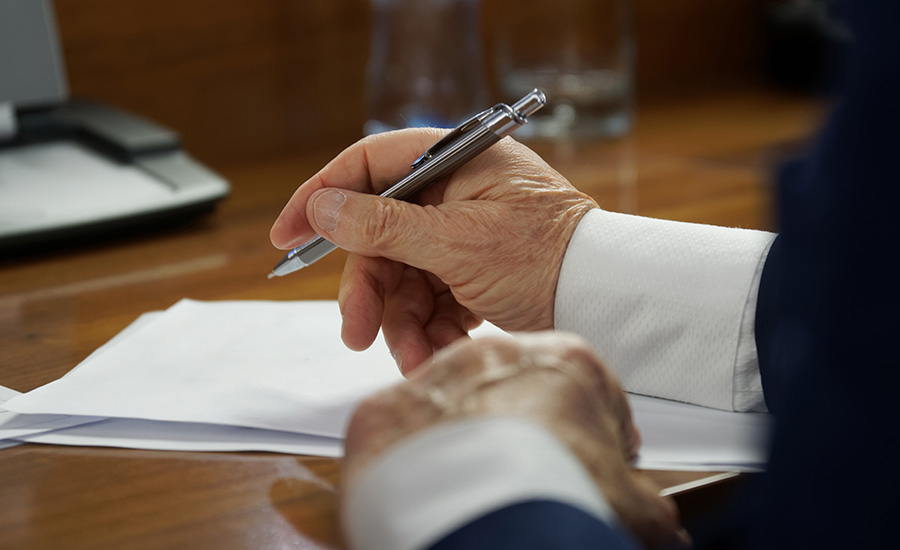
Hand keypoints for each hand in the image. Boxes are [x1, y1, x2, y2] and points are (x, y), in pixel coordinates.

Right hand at [270, 129, 597, 372]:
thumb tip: (322, 207)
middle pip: (381, 232)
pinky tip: (435, 352)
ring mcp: (464, 232)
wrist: (608, 302)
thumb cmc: (547, 257)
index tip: (288, 236)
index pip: (370, 164)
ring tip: (409, 357)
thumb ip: (383, 225)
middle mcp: (456, 190)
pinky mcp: (473, 269)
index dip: (322, 197)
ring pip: (404, 273)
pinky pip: (432, 295)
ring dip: (400, 319)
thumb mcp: (456, 241)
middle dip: (369, 287)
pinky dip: (428, 326)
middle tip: (355, 330)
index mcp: (456, 160)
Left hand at [342, 332, 688, 549]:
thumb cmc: (562, 500)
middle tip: (522, 479)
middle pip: (509, 389)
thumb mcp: (632, 503)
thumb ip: (644, 501)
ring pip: (450, 405)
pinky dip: (409, 463)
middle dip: (517, 428)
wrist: (488, 523)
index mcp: (567, 362)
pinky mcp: (382, 412)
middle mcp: (495, 355)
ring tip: (474, 490)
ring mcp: (435, 378)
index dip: (585, 432)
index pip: (581, 389)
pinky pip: (398, 435)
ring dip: (459, 439)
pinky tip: (429, 494)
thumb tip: (657, 525)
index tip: (579, 460)